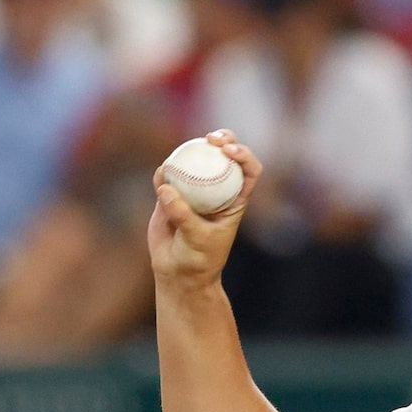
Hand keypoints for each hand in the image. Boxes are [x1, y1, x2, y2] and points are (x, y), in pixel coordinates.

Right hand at [147, 129, 263, 290]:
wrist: (178, 273)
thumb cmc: (198, 260)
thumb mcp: (197, 240)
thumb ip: (182, 215)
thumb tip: (166, 188)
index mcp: (235, 199)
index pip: (249, 170)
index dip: (244, 155)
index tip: (229, 151)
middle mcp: (217, 190)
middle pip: (224, 156)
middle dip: (222, 139)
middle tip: (210, 139)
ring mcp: (194, 190)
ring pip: (195, 160)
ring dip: (190, 149)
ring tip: (181, 151)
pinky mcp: (172, 194)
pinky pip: (167, 176)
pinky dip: (164, 172)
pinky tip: (162, 173)